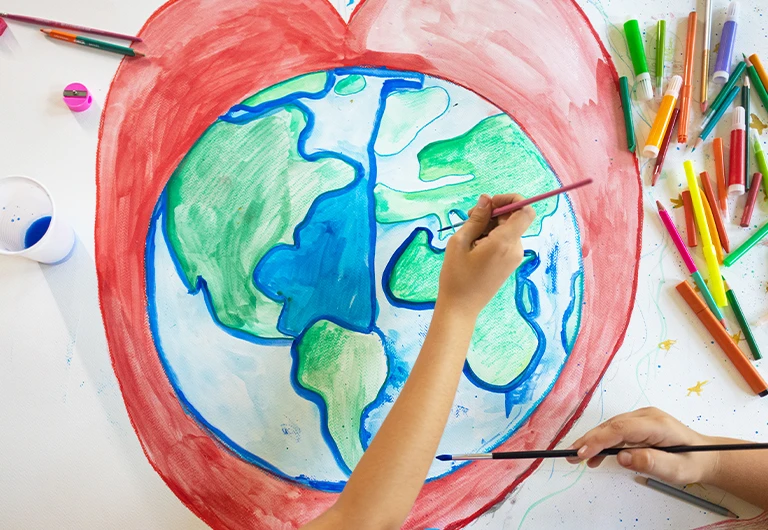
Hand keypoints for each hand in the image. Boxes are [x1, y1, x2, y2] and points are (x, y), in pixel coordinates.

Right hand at [437, 194, 534, 318]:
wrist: (461, 307)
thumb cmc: (456, 276)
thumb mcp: (460, 242)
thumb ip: (476, 219)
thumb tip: (486, 199)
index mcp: (504, 242)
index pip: (525, 210)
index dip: (511, 200)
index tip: (490, 203)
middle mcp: (515, 249)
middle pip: (513, 218)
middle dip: (493, 212)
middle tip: (468, 218)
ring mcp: (514, 257)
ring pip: (508, 228)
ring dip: (490, 225)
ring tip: (468, 235)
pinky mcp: (510, 263)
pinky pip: (505, 240)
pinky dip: (492, 236)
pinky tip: (474, 245)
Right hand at [567, 407, 720, 484]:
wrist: (706, 455)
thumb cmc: (693, 462)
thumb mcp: (676, 469)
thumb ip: (650, 462)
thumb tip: (622, 457)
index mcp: (656, 424)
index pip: (621, 429)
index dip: (599, 440)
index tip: (583, 453)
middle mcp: (646, 416)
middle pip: (612, 425)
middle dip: (589, 440)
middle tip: (571, 455)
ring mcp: (642, 418)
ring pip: (611, 427)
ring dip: (593, 441)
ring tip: (578, 457)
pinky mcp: (638, 424)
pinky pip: (616, 431)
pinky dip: (603, 442)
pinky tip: (595, 455)